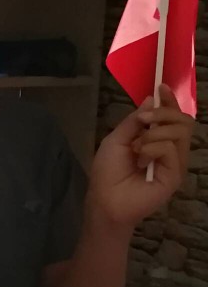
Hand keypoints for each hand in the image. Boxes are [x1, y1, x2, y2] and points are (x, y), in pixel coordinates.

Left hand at [88, 84, 192, 227]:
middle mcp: (169, 149)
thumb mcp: (117, 139)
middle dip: (164, 113)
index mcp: (156, 139)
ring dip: (153, 134)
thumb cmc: (108, 171)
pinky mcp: (175, 175)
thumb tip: (151, 99)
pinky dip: (152, 149)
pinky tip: (139, 161)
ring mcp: (174, 162)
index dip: (169, 101)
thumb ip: (134, 121)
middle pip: (182, 121)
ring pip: (179, 132)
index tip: (161, 87)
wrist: (104, 199)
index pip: (172, 117)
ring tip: (136, 148)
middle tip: (144, 120)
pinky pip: (171, 150)